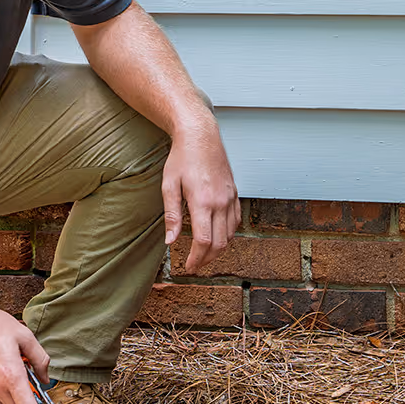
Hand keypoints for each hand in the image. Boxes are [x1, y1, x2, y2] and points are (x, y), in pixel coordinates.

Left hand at [164, 113, 240, 273]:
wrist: (201, 136)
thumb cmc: (182, 158)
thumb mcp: (168, 185)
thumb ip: (171, 215)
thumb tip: (170, 241)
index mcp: (203, 202)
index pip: (204, 241)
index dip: (196, 258)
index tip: (188, 267)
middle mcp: (220, 202)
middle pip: (220, 243)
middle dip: (207, 259)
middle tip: (195, 265)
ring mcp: (230, 198)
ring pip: (231, 235)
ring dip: (218, 249)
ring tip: (204, 254)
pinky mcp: (235, 193)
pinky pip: (236, 221)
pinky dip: (228, 234)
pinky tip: (217, 236)